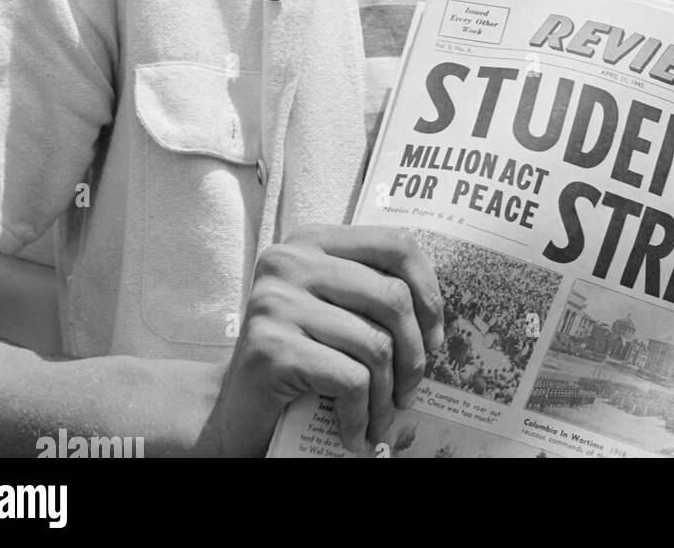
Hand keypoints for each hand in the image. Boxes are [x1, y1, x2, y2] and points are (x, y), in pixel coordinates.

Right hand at [195, 225, 442, 456]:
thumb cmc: (300, 358)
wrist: (234, 411)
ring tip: (383, 417)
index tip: (434, 338)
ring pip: (375, 344)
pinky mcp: (272, 348)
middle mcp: (290, 261)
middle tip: (412, 390)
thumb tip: (439, 317)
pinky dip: (361, 416)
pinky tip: (356, 433)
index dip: (428, 292)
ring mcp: (277, 302)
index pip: (395, 244)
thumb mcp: (336, 311)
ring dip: (388, 394)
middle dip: (415, 354)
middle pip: (392, 296)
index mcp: (313, 240)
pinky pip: (349, 380)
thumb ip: (373, 294)